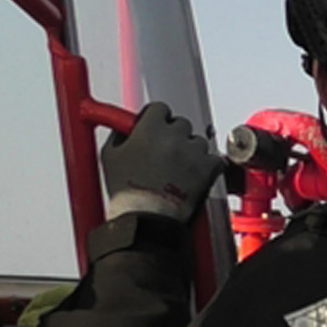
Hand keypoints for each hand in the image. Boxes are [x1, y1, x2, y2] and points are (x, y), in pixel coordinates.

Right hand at [100, 102, 220, 221]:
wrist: (147, 218)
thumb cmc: (128, 192)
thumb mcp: (110, 156)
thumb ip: (120, 134)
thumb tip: (126, 126)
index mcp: (149, 129)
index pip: (160, 108)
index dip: (157, 119)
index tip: (156, 127)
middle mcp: (174, 136)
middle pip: (181, 123)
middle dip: (175, 135)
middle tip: (166, 152)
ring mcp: (193, 152)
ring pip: (199, 141)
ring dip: (191, 151)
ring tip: (178, 169)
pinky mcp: (208, 168)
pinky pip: (216, 159)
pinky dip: (208, 166)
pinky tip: (195, 175)